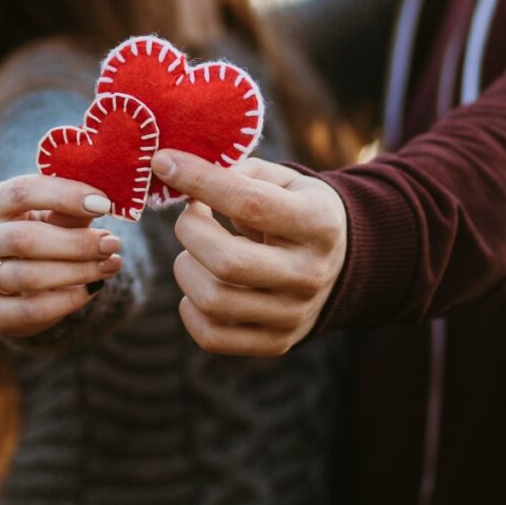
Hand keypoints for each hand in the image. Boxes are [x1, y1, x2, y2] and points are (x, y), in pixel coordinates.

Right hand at [0, 174, 121, 336]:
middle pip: (25, 240)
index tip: (104, 205)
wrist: (13, 283)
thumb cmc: (39, 236)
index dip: (66, 196)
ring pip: (29, 277)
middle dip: (76, 243)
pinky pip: (31, 310)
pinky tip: (91, 289)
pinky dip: (67, 301)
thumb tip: (101, 207)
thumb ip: (72, 212)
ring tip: (110, 266)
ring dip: (78, 272)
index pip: (22, 191)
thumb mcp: (53, 218)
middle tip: (112, 244)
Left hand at [152, 149, 346, 356]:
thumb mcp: (284, 181)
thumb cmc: (297, 211)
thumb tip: (179, 172)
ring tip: (194, 253)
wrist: (341, 266)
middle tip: (190, 217)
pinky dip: (189, 309)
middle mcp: (309, 273)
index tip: (164, 162)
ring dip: (186, 269)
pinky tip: (199, 285)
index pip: (249, 203)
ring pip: (213, 301)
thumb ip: (237, 173)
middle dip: (189, 231)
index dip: (199, 181)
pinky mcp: (276, 342)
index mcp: (317, 223)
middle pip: (227, 262)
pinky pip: (212, 336)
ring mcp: (293, 314)